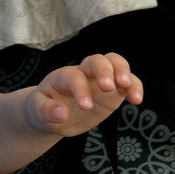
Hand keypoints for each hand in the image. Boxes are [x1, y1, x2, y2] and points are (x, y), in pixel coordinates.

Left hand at [27, 52, 143, 136]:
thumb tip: (60, 113)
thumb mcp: (38, 111)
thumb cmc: (44, 109)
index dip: (80, 89)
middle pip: (96, 60)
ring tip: (127, 89)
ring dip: (124, 72)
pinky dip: (135, 86)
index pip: (73, 76)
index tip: (86, 107)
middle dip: (104, 71)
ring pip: (114, 63)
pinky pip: (128, 81)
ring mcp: (99, 79)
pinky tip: (136, 100)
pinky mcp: (114, 90)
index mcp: (62, 77)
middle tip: (108, 88)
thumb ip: (46, 110)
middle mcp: (82, 73)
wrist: (53, 114)